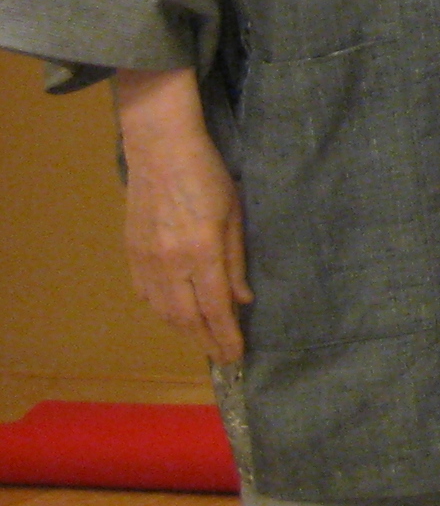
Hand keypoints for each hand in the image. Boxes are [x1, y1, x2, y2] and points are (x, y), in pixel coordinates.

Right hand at [114, 67, 247, 363]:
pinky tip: (175, 314)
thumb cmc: (207, 175)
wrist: (160, 149)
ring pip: (163, 310)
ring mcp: (145, 260)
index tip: (237, 355)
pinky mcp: (131, 253)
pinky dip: (162, 310)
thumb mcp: (235, 214)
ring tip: (204, 339)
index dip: (226, 336)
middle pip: (187, 318)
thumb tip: (242, 300)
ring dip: (184, 330)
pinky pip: (145, 294)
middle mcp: (170, 263)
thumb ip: (237, 260)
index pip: (215, 309)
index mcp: (201, 252)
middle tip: (223, 356)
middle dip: (206, 341)